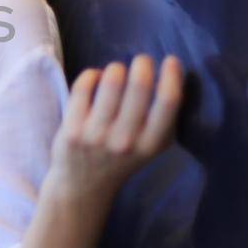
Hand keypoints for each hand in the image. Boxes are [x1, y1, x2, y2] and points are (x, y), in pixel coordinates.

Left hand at [43, 54, 184, 210]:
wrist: (83, 187)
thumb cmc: (123, 158)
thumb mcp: (152, 147)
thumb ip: (166, 120)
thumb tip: (176, 75)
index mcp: (151, 145)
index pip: (168, 102)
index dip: (172, 75)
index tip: (171, 60)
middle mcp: (125, 141)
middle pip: (139, 85)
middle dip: (143, 64)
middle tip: (142, 62)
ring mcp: (96, 136)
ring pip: (111, 80)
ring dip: (116, 69)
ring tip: (117, 73)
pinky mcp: (71, 130)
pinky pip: (84, 86)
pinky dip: (91, 75)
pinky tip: (95, 79)